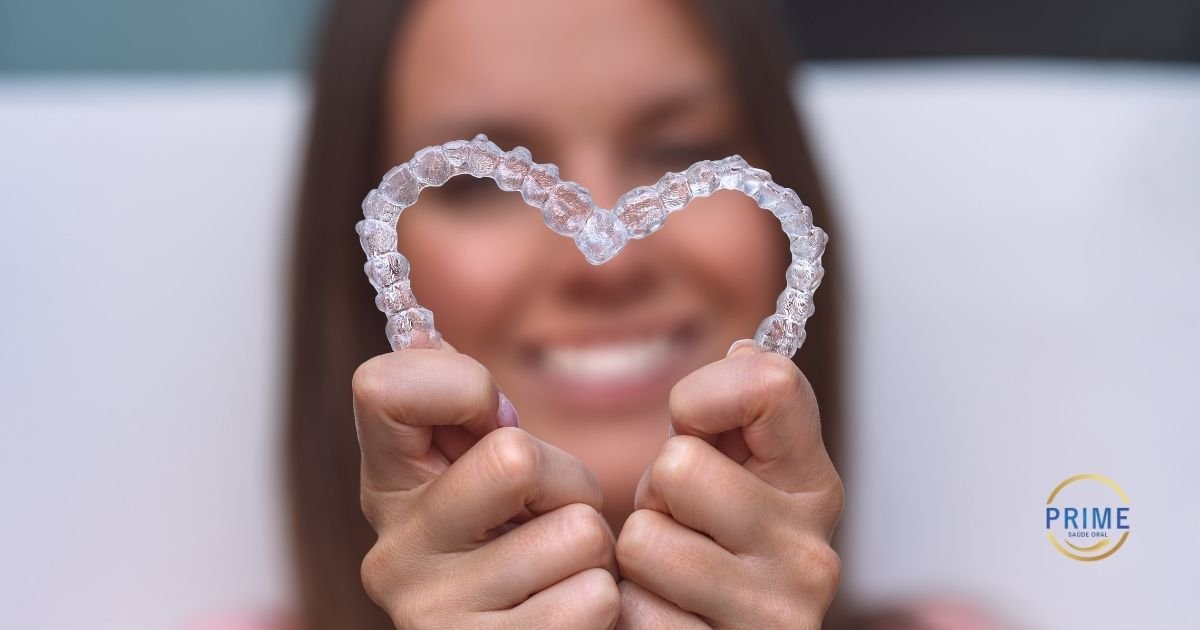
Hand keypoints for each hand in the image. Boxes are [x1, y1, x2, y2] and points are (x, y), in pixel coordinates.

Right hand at [353, 347, 620, 628]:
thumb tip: (421, 335)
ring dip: (595, 550)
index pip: (382, 386)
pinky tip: (567, 613)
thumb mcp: (481, 470)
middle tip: (551, 513)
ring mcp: (433, 616)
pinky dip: (604, 603)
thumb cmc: (516, 546)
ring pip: (576, 533)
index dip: (463, 387)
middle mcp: (391, 556)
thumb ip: (460, 406)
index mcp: (384, 488)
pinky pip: (593, 598)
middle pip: (514, 457)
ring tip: (561, 571)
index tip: (492, 424)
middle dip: (567, 480)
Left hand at [615, 342, 843, 628]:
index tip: (696, 428)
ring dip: (636, 559)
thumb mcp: (734, 478)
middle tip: (679, 526)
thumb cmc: (716, 559)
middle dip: (656, 494)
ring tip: (668, 575)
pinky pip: (630, 609)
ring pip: (643, 539)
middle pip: (678, 464)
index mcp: (814, 486)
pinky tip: (665, 617)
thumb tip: (745, 350)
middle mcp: (812, 552)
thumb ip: (738, 415)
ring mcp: (774, 613)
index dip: (704, 396)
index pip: (770, 384)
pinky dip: (629, 613)